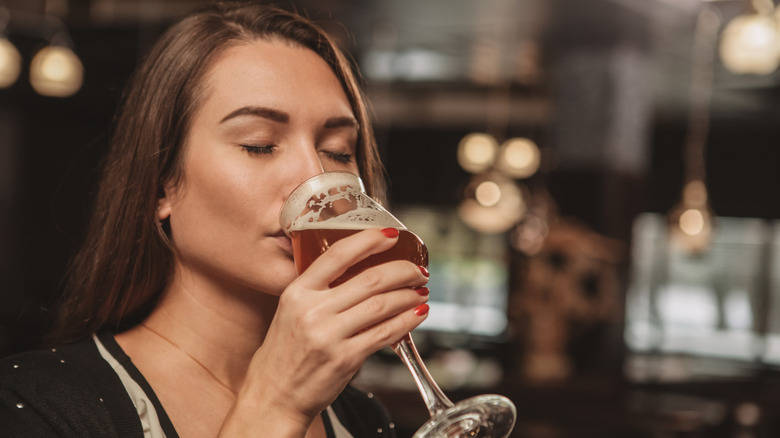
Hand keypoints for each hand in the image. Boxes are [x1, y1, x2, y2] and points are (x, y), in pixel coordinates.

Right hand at [220, 227, 428, 435]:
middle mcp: (312, 310)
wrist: (273, 395)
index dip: (368, 240)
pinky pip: (385, 333)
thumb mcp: (290, 311)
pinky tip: (417, 314)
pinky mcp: (345, 358)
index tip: (390, 236)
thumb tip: (361, 273)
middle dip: (403, 271)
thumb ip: (319, 291)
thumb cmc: (284, 354)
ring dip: (409, 296)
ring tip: (420, 291)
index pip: (337, 254)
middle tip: (417, 271)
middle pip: (370, 279)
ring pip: (382, 305)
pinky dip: (407, 321)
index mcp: (297, 292)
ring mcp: (329, 335)